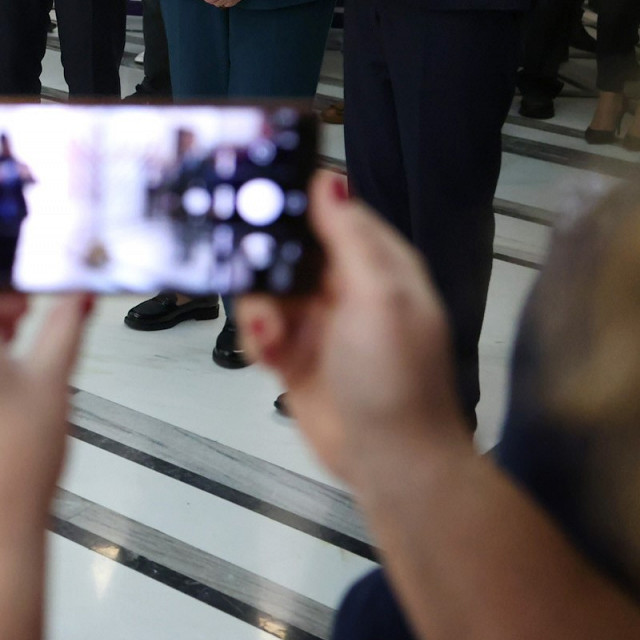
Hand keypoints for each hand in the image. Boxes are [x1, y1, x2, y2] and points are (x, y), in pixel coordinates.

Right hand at [237, 172, 474, 490]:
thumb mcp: (379, 297)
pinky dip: (256, 338)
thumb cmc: (396, 377)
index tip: (251, 189)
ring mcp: (318, 322)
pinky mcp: (293, 355)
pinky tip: (267, 355)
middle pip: (287, 248)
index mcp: (379, 264)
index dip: (294, 199)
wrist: (392, 462)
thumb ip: (349, 237)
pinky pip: (258, 328)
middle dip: (261, 258)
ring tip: (270, 334)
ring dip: (258, 307)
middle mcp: (346, 286)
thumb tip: (326, 177)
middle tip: (243, 264)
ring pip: (264, 288)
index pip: (332, 211)